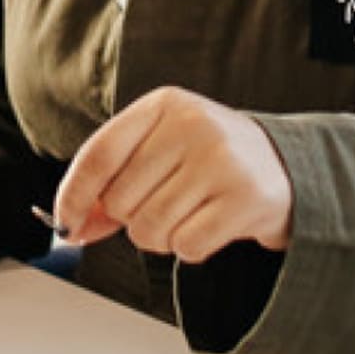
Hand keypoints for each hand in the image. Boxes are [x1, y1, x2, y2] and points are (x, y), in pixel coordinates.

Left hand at [52, 87, 292, 261]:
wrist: (288, 168)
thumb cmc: (209, 160)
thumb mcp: (162, 149)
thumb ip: (115, 179)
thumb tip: (73, 224)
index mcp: (164, 105)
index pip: (100, 154)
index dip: (74, 194)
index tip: (66, 224)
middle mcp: (192, 126)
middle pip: (121, 200)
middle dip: (131, 219)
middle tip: (163, 206)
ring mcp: (221, 162)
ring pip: (150, 228)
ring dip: (161, 236)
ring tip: (189, 214)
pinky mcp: (246, 200)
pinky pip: (187, 247)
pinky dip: (190, 248)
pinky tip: (211, 226)